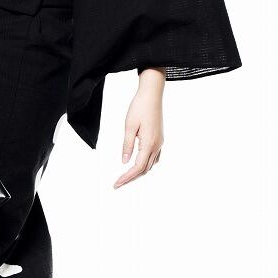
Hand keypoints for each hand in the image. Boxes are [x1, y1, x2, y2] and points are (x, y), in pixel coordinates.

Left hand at [114, 69, 164, 188]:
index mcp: (149, 143)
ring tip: (126, 176)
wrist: (152, 94)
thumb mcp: (129, 126)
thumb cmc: (140, 107)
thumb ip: (127, 145)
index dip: (127, 177)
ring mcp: (160, 142)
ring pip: (151, 164)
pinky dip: (146, 164)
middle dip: (132, 177)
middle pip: (145, 169)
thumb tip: (124, 161)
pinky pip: (154, 156)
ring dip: (139, 172)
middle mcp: (157, 145)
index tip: (117, 183)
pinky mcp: (159, 138)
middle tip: (119, 183)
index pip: (137, 167)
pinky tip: (139, 162)